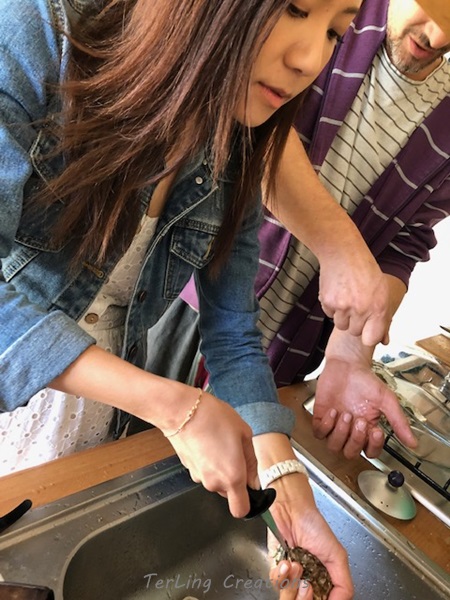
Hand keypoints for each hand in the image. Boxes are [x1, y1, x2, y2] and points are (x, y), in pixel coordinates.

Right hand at [166, 391, 257, 517]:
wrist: (182, 410)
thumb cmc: (213, 418)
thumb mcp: (244, 433)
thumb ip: (252, 461)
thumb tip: (254, 479)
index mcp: (232, 476)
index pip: (241, 510)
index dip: (248, 502)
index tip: (250, 487)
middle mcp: (214, 482)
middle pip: (229, 492)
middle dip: (235, 477)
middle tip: (235, 452)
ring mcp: (198, 477)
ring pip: (216, 480)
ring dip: (221, 468)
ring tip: (220, 443)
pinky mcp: (188, 468)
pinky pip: (204, 470)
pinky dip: (208, 461)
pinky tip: (208, 442)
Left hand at [268, 474, 353, 599]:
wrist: (292, 510)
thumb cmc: (314, 526)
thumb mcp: (337, 555)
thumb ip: (344, 584)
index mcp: (325, 582)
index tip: (316, 593)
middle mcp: (309, 582)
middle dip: (304, 598)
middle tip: (307, 585)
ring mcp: (293, 577)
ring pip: (289, 598)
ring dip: (293, 582)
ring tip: (297, 565)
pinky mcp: (277, 568)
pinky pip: (277, 582)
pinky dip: (281, 573)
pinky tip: (287, 561)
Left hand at [313, 355, 416, 458]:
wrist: (347, 364)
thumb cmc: (366, 381)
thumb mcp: (386, 400)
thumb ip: (399, 421)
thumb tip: (414, 443)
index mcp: (368, 429)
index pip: (370, 451)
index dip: (373, 447)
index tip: (377, 431)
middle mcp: (351, 430)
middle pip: (350, 453)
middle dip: (356, 439)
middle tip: (360, 420)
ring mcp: (335, 425)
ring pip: (333, 446)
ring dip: (340, 432)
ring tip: (345, 413)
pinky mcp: (321, 417)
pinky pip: (319, 433)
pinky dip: (326, 425)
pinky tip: (333, 411)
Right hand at [318, 247, 390, 346]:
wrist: (343, 253)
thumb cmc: (364, 270)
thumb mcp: (382, 292)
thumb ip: (383, 319)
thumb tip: (384, 342)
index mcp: (378, 307)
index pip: (371, 339)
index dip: (368, 336)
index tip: (367, 329)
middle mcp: (360, 309)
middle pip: (354, 332)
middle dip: (354, 323)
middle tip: (356, 306)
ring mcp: (342, 306)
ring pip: (340, 325)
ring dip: (342, 316)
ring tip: (346, 298)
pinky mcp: (327, 302)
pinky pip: (329, 314)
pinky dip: (332, 307)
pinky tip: (337, 293)